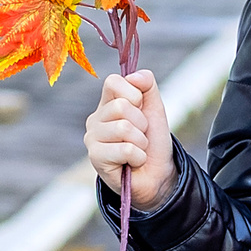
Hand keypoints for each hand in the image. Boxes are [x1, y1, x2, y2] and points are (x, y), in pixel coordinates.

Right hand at [84, 69, 175, 209]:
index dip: (134, 94)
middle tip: (141, 135)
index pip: (113, 82)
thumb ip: (147, 87)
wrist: (158, 175)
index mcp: (107, 104)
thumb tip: (135, 75)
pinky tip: (132, 162)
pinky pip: (126, 149)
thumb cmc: (153, 142)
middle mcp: (95, 119)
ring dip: (141, 142)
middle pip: (121, 106)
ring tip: (138, 149)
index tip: (141, 108)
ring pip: (124, 128)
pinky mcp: (95, 157)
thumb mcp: (155, 110)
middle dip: (141, 123)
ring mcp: (92, 138)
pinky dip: (139, 157)